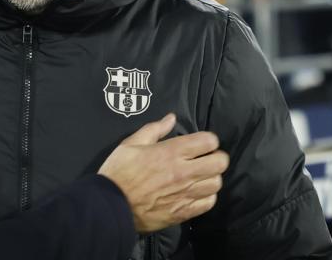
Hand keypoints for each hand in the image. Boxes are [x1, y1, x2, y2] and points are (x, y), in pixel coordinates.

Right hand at [98, 113, 228, 233]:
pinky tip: (196, 193)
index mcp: (171, 152)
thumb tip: (171, 118)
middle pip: (220, 162)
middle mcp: (184, 172)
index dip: (208, 140)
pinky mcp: (184, 211)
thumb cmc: (119, 172)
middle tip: (206, 158)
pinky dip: (207, 196)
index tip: (200, 143)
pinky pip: (209, 203)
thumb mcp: (130, 144)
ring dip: (211, 177)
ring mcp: (186, 193)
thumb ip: (154, 130)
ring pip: (216, 183)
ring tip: (200, 176)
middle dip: (216, 157)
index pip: (209, 141)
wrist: (111, 205)